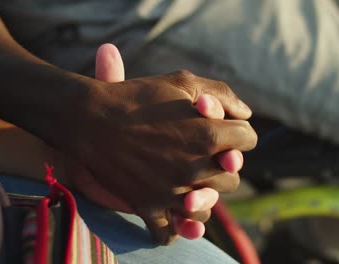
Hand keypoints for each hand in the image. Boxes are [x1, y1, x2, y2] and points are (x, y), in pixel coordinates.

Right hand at [62, 45, 256, 244]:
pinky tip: (169, 213)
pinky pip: (169, 233)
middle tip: (202, 156)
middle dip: (222, 165)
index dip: (237, 132)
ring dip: (202, 198)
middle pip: (233, 178)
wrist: (90, 118)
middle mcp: (196, 167)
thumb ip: (222, 94)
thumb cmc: (136, 96)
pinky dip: (172, 228)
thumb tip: (246, 113)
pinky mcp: (148, 207)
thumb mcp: (181, 82)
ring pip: (206, 209)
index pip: (248, 140)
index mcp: (209, 134)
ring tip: (188, 184)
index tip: (222, 130)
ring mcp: (172, 191)